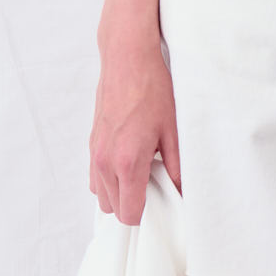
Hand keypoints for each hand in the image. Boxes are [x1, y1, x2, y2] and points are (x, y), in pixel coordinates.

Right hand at [89, 24, 181, 220]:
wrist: (127, 60)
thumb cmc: (152, 91)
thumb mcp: (174, 131)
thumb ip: (178, 168)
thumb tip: (183, 192)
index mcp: (127, 162)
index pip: (128, 213)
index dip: (145, 215)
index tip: (161, 205)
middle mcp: (105, 161)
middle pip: (112, 209)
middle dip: (133, 206)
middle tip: (155, 189)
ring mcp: (95, 153)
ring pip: (101, 195)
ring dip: (119, 194)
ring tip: (142, 176)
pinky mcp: (92, 143)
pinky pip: (95, 177)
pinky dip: (109, 179)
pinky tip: (129, 164)